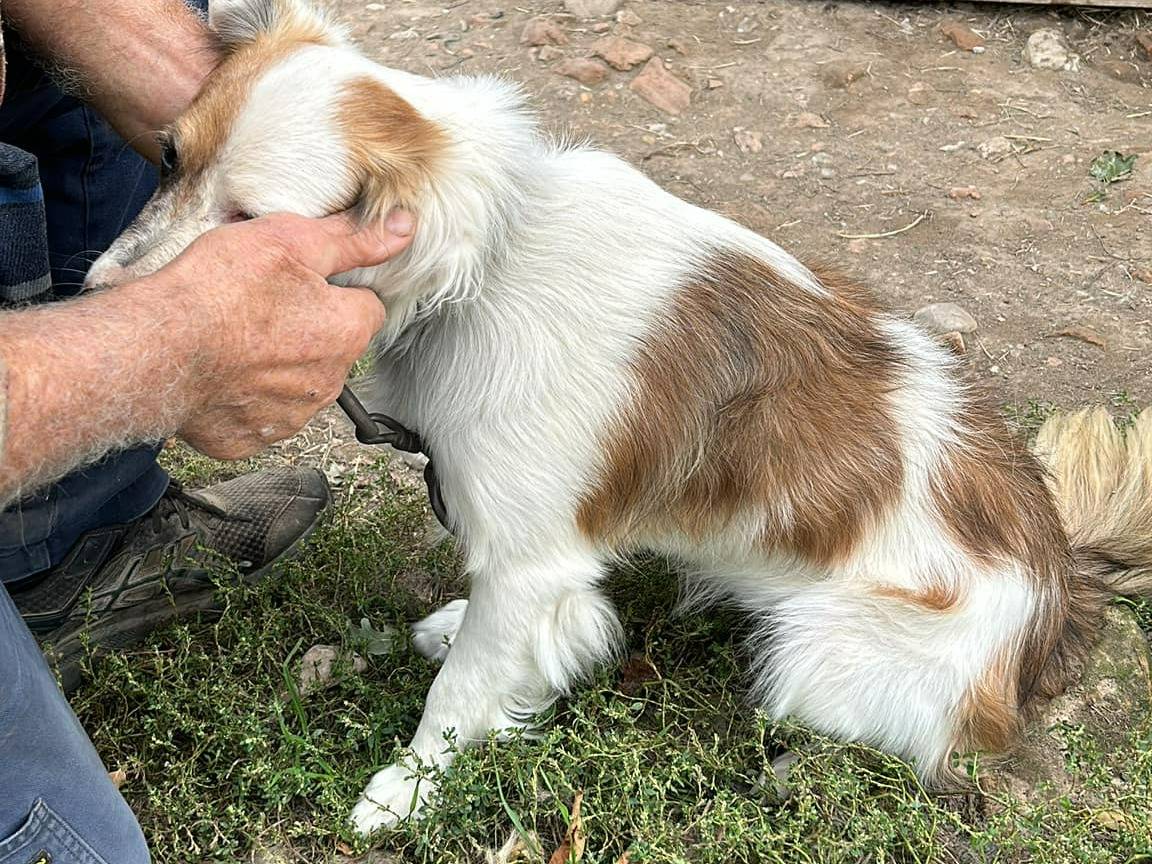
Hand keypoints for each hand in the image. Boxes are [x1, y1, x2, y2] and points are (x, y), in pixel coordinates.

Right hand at [143, 211, 412, 458]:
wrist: (154, 351)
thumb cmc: (219, 292)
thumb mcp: (291, 241)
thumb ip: (352, 240)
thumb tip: (404, 229)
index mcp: (346, 334)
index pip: (366, 307)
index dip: (336, 288)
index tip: (304, 280)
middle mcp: (327, 383)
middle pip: (331, 348)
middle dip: (306, 328)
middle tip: (260, 304)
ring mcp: (288, 416)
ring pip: (296, 384)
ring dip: (276, 364)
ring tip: (234, 338)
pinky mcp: (248, 438)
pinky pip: (255, 414)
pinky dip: (241, 397)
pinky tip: (218, 373)